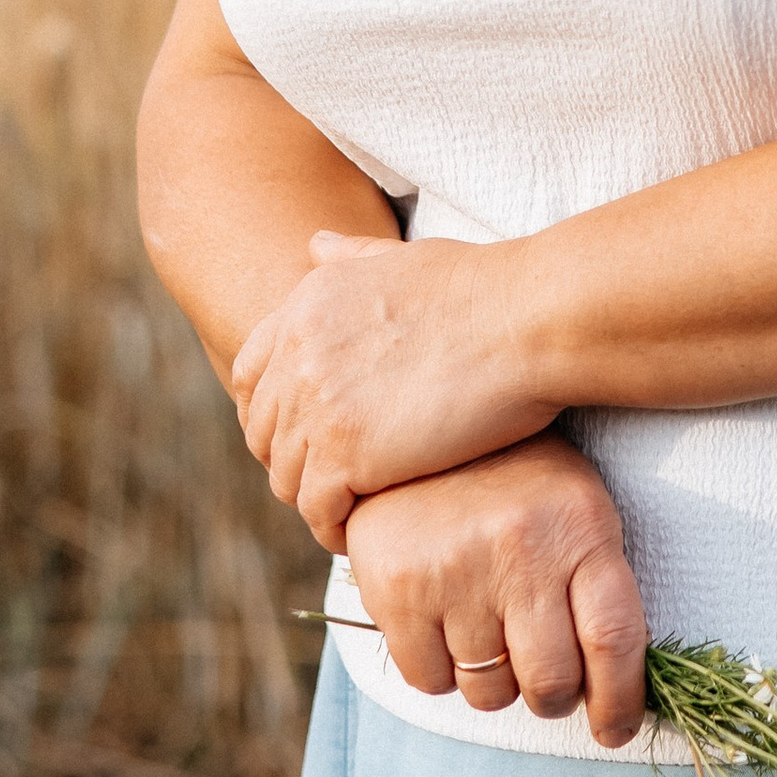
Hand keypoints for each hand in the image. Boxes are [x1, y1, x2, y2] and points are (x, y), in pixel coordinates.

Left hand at [230, 228, 555, 551]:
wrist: (526, 319)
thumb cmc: (483, 287)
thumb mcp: (402, 257)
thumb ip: (351, 257)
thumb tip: (315, 244)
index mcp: (305, 306)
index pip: (250, 375)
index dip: (269, 412)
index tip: (301, 436)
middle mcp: (298, 353)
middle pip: (263, 431)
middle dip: (291, 460)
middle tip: (330, 482)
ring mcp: (317, 405)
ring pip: (285, 476)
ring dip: (312, 499)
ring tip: (345, 512)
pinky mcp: (346, 453)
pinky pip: (317, 509)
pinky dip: (331, 527)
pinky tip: (356, 532)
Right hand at [343, 434, 648, 747]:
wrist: (420, 425)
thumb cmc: (517, 481)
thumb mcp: (576, 507)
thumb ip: (597, 586)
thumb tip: (616, 689)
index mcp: (581, 527)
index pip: (615, 639)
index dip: (621, 702)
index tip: (615, 729)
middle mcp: (522, 548)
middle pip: (551, 682)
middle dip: (552, 699)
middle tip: (545, 683)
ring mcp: (456, 569)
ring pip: (488, 691)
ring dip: (494, 682)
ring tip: (488, 632)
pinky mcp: (397, 585)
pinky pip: (430, 680)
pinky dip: (441, 672)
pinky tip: (444, 625)